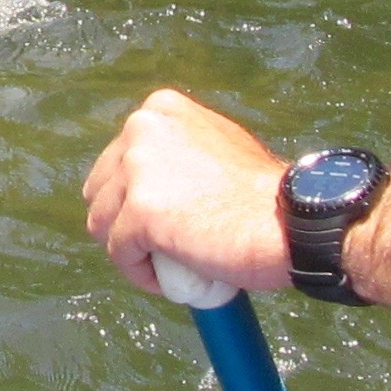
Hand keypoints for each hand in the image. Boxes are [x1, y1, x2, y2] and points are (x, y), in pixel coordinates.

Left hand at [83, 88, 292, 298]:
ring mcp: (137, 168)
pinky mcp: (139, 211)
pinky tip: (172, 280)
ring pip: (103, 225)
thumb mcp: (215, 147)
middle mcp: (142, 127)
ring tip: (174, 263)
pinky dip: (142, 274)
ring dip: (134, 250)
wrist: (291, 222)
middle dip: (123, 223)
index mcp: (159, 110)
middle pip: (100, 192)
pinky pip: (120, 255)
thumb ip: (179, 151)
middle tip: (166, 246)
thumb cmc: (262, 196)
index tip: (167, 221)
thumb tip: (152, 176)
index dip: (133, 199)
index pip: (116, 162)